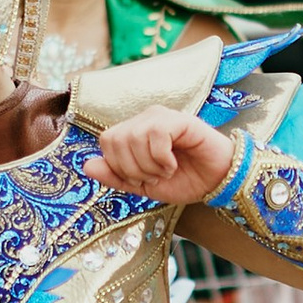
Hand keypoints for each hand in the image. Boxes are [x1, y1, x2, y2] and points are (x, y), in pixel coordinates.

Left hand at [87, 105, 240, 202]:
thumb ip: (115, 177)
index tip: (141, 179)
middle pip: (115, 139)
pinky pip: (156, 136)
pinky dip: (162, 158)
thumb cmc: (185, 180)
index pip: (106, 142)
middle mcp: (145, 119)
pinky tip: (174, 163)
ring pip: (134, 138)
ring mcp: (162, 116)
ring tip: (167, 170)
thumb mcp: (143, 186)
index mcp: (134, 131)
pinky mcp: (179, 119)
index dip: (118, 167)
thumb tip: (86, 166)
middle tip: (154, 176)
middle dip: (132, 168)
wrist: (217, 182)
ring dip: (149, 165)